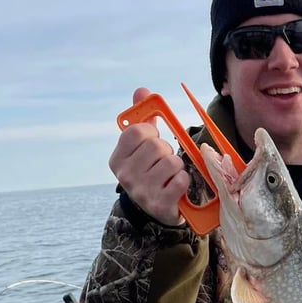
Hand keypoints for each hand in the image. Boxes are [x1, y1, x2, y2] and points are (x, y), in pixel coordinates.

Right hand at [109, 87, 190, 225]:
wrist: (156, 211)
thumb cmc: (150, 172)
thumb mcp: (141, 148)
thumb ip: (142, 119)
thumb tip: (142, 91)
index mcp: (117, 159)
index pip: (137, 131)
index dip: (151, 133)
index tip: (152, 141)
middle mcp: (125, 176)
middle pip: (156, 146)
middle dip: (166, 150)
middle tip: (163, 162)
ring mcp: (142, 192)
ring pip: (172, 162)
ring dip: (177, 166)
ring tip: (170, 175)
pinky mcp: (160, 205)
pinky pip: (182, 179)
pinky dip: (184, 181)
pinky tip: (176, 187)